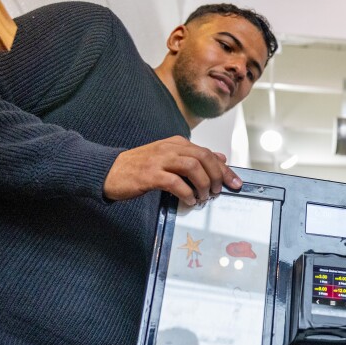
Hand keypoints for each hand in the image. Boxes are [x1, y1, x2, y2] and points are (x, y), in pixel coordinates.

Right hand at [103, 136, 241, 204]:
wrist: (109, 170)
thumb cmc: (140, 167)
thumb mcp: (170, 158)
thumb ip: (194, 157)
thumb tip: (221, 158)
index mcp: (177, 143)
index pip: (208, 153)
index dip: (225, 169)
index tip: (235, 183)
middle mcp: (170, 148)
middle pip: (204, 157)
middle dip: (217, 176)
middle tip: (217, 192)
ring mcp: (159, 160)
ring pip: (193, 167)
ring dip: (203, 185)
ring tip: (203, 197)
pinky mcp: (150, 175)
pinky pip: (175, 183)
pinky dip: (186, 193)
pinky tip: (189, 201)